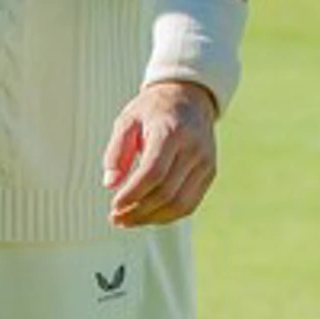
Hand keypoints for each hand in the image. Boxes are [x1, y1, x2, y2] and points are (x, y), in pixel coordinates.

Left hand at [101, 80, 220, 227]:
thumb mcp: (127, 120)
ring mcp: (205, 162)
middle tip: (116, 218)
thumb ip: (116, 151)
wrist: (189, 98)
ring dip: (152, 218)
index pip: (153, 173)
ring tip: (129, 221)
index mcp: (171, 131)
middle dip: (138, 212)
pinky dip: (167, 216)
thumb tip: (110, 185)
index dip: (132, 195)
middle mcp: (193, 148)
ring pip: (180, 204)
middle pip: (166, 193)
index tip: (114, 206)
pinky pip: (190, 204)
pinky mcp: (210, 173)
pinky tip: (147, 216)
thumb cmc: (152, 110)